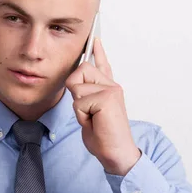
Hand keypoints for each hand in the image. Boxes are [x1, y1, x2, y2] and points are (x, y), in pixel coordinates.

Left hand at [65, 37, 140, 175]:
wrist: (116, 154)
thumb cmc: (104, 137)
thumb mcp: (90, 113)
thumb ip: (85, 97)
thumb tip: (75, 83)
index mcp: (108, 89)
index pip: (102, 65)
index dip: (98, 51)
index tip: (95, 38)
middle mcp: (111, 86)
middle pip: (80, 71)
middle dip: (75, 91)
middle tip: (88, 112)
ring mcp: (111, 90)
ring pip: (77, 87)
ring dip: (79, 107)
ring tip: (93, 119)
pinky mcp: (107, 97)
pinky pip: (80, 101)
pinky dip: (82, 116)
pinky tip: (96, 123)